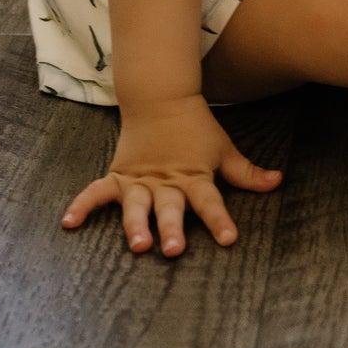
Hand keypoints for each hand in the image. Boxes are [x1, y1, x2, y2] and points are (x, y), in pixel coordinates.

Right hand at [60, 96, 281, 254]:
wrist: (161, 98)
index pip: (210, 201)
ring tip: (136, 245)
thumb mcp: (223, 149)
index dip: (219, 219)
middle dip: (170, 228)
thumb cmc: (196, 129)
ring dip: (135, 225)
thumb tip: (277, 182)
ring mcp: (140, 180)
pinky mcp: (119, 175)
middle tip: (173, 249)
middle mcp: (166, 182)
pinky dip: (83, 205)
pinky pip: (98, 191)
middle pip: (169, 207)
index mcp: (194, 176)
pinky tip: (69, 223)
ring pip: (136, 205)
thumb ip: (247, 172)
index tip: (228, 238)